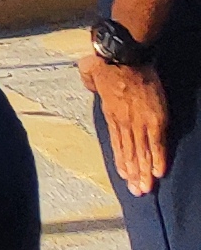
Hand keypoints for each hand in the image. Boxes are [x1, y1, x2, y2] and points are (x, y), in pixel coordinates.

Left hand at [91, 50, 174, 192]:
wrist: (124, 57)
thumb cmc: (106, 64)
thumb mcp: (91, 75)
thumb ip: (91, 83)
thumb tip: (91, 85)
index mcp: (110, 115)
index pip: (117, 144)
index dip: (121, 162)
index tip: (124, 176)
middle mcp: (124, 123)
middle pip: (130, 153)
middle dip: (134, 174)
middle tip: (137, 192)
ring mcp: (140, 123)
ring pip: (142, 153)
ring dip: (144, 172)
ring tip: (145, 188)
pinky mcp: (155, 120)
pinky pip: (157, 144)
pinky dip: (158, 159)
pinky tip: (159, 173)